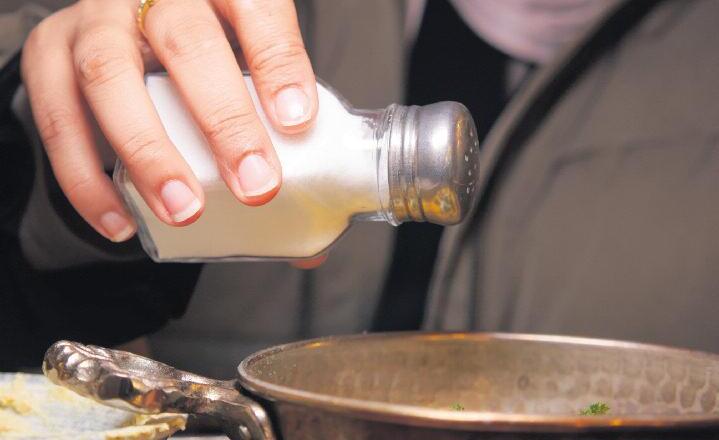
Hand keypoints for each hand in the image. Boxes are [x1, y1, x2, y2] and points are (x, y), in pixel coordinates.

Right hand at [21, 0, 317, 241]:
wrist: (125, 35)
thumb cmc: (199, 59)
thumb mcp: (243, 70)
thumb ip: (273, 128)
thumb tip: (307, 228)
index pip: (256, 10)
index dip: (279, 63)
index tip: (297, 120)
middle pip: (188, 42)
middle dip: (224, 119)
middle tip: (256, 183)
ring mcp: (96, 20)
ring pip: (111, 75)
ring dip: (150, 152)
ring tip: (185, 210)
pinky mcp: (49, 54)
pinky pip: (57, 117)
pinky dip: (86, 178)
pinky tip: (122, 222)